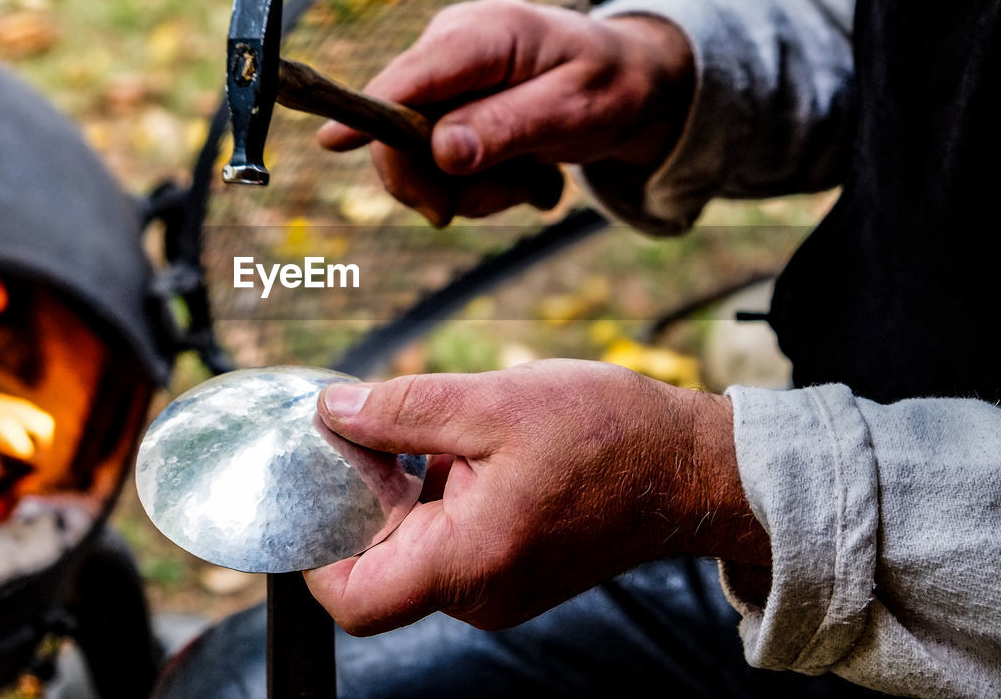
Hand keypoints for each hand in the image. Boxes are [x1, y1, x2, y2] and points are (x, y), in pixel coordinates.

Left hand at [303, 359, 767, 635]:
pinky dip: (434, 501)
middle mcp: (479, 594)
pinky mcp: (509, 574)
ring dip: (401, 495)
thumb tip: (332, 412)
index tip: (311, 485)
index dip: (312, 549)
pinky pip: (446, 547)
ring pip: (411, 553)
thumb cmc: (608, 434)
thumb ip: (402, 410)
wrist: (689, 469)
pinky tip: (458, 453)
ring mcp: (495, 590)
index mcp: (469, 560)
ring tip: (433, 437)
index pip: (354, 598)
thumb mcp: (495, 402)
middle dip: (359, 500)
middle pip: (376, 568)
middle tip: (368, 434)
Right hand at [318, 0, 694, 224]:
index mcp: (485, 33)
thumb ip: (509, 127)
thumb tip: (442, 153)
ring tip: (532, 177)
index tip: (332, 144)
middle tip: (509, 198)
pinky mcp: (445, 104)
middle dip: (443, 180)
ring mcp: (445, 77)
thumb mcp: (575, 110)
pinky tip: (520, 172)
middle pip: (398, 128)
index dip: (367, 113)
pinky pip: (435, 163)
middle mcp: (453, 47)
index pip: (409, 78)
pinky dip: (477, 184)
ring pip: (418, 159)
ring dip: (474, 189)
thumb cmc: (612, 86)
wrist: (633, 84)